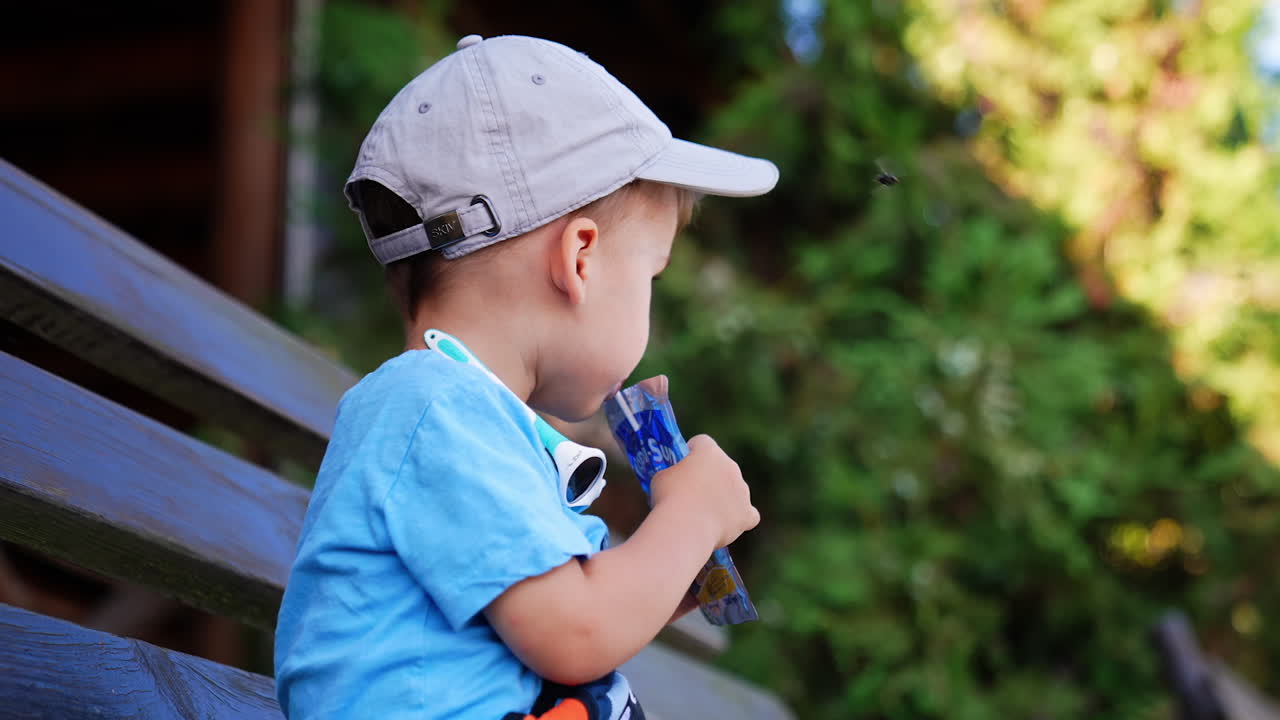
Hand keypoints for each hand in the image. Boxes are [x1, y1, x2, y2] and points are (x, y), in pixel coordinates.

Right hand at [650, 434, 759, 549]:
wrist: (685, 526)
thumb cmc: (669, 498)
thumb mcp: (661, 477)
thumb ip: (673, 473)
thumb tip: (676, 480)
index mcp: (709, 452)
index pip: (702, 443)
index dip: (691, 452)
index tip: (682, 464)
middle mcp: (731, 466)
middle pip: (721, 466)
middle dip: (709, 476)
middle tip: (691, 491)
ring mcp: (742, 490)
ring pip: (735, 489)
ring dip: (724, 496)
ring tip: (705, 513)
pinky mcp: (747, 513)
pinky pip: (748, 513)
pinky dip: (739, 517)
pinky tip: (727, 522)